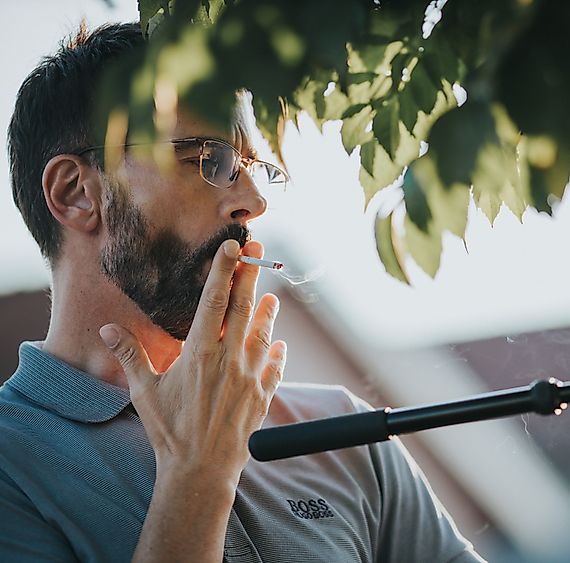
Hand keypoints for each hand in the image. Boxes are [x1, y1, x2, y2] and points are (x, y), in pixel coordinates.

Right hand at [99, 239, 285, 488]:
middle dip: (250, 276)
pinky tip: (279, 343)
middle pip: (244, 309)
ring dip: (268, 313)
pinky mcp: (262, 397)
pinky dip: (277, 353)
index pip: (214, 301)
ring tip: (271, 296)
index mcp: (201, 353)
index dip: (224, 271)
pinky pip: (274, 368)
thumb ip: (131, 355)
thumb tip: (107, 328)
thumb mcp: (145, 392)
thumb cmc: (170, 432)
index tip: (233, 247)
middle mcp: (230, 360)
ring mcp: (250, 378)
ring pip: (263, 334)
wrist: (200, 471)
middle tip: (258, 250)